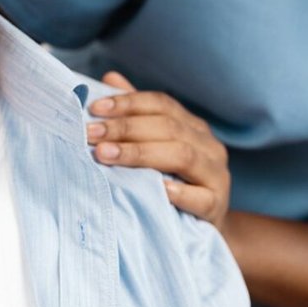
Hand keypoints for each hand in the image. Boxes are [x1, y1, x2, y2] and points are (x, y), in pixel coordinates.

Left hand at [87, 72, 230, 227]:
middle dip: (125, 128)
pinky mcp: (217, 205)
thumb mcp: (154, 148)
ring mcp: (216, 175)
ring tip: (106, 155)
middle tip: (90, 134)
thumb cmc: (173, 182)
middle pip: (168, 127)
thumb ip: (136, 115)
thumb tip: (109, 78)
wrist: (202, 228)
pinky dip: (179, 192)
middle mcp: (208, 145)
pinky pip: (200, 197)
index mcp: (193, 126)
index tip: (95, 109)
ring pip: (182, 155)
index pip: (162, 104)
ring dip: (140, 154)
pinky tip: (156, 189)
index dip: (129, 103)